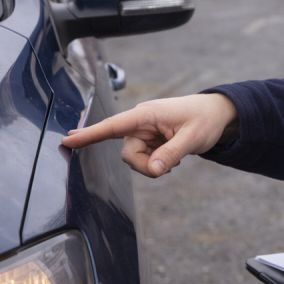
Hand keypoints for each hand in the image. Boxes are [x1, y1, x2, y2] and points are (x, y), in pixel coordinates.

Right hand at [61, 93, 237, 177]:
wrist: (217, 115)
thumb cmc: (204, 119)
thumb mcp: (193, 138)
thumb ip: (171, 154)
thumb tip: (154, 169)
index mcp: (146, 114)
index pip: (112, 125)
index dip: (89, 134)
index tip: (67, 140)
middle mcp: (140, 122)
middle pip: (127, 154)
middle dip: (145, 166)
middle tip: (168, 167)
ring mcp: (144, 132)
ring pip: (135, 160)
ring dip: (153, 166)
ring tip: (175, 157)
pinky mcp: (149, 141)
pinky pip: (144, 160)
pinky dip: (157, 164)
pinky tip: (171, 157)